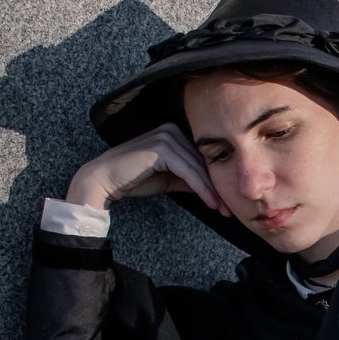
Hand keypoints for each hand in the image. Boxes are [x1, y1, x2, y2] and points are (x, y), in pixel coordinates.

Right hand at [64, 123, 227, 214]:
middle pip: (203, 162)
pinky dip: (201, 189)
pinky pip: (188, 172)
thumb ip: (190, 178)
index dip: (216, 180)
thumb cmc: (136, 178)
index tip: (228, 201)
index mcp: (175, 133)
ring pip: (198, 168)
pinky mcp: (161, 148)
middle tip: (232, 208)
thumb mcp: (170, 178)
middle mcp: (172, 130)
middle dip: (218, 187)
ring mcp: (166, 136)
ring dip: (213, 191)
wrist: (106, 179)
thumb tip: (214, 188)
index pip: (202, 158)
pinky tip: (211, 203)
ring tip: (224, 209)